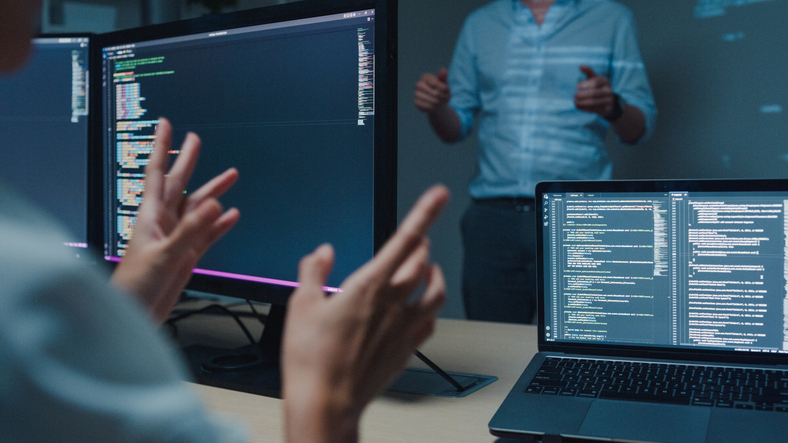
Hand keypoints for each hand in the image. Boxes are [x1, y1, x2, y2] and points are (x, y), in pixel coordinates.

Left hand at [110, 118, 239, 323]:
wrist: (133, 316)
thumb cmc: (136, 287)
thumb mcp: (165, 256)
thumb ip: (191, 230)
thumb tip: (214, 204)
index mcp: (151, 217)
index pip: (156, 173)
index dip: (162, 148)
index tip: (166, 125)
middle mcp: (163, 223)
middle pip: (178, 184)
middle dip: (188, 162)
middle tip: (196, 139)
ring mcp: (175, 239)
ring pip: (197, 208)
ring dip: (212, 192)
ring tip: (231, 175)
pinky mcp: (185, 256)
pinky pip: (206, 234)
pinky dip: (219, 225)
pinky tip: (231, 216)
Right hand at [282, 185, 449, 442]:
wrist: (327, 402)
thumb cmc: (311, 358)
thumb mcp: (300, 305)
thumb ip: (313, 271)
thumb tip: (322, 253)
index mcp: (370, 285)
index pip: (405, 239)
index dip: (425, 212)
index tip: (439, 194)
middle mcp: (395, 303)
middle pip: (422, 261)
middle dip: (423, 243)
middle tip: (419, 237)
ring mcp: (405, 327)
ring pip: (436, 290)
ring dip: (434, 273)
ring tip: (429, 267)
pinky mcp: (408, 348)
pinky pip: (431, 320)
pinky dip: (430, 307)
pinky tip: (423, 308)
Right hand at [414, 68, 450, 113]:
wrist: (436, 102)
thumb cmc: (440, 90)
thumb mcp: (444, 83)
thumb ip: (443, 77)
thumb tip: (444, 70)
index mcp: (425, 77)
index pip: (433, 81)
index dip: (441, 86)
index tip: (447, 89)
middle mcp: (418, 84)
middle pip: (434, 92)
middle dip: (443, 96)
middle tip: (447, 97)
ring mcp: (416, 94)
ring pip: (432, 100)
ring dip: (440, 102)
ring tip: (443, 101)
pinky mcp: (416, 103)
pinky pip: (428, 106)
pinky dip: (435, 107)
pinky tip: (436, 106)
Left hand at [574, 65, 616, 118]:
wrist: (608, 101)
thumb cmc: (597, 87)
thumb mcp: (594, 78)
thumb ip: (588, 72)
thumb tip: (580, 66)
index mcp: (605, 81)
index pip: (595, 82)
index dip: (585, 85)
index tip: (576, 87)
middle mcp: (609, 90)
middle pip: (594, 93)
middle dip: (582, 95)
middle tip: (574, 96)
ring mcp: (609, 100)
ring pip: (594, 102)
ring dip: (583, 102)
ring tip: (575, 101)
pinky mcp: (607, 109)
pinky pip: (595, 109)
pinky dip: (585, 108)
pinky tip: (579, 106)